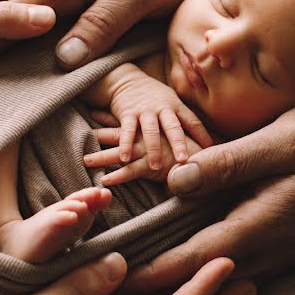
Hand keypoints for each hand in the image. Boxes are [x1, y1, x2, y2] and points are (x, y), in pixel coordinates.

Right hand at [10, 0, 209, 68]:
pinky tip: (44, 71)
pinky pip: (57, 24)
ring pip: (36, 26)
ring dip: (22, 53)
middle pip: (20, 24)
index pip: (17, 17)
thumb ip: (104, 21)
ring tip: (4, 91)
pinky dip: (47, 44)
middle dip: (0, 55)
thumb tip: (64, 58)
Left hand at [85, 126, 204, 185]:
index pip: (129, 122)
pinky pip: (132, 172)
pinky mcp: (154, 166)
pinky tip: (104, 180)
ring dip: (103, 157)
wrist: (209, 158)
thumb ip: (167, 137)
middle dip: (101, 135)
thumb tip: (154, 135)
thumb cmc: (196, 150)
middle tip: (84, 134)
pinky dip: (118, 176)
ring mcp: (151, 151)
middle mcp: (151, 137)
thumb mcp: (180, 139)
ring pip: (122, 153)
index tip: (94, 113)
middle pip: (122, 134)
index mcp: (155, 128)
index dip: (111, 118)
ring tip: (86, 160)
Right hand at [105, 66, 211, 169]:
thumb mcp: (173, 103)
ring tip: (155, 167)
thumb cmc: (155, 97)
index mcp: (176, 106)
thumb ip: (185, 120)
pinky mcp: (127, 113)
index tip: (211, 151)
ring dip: (153, 149)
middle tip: (184, 161)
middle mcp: (162, 108)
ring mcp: (145, 111)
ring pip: (150, 131)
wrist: (127, 80)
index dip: (202, 135)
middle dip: (179, 144)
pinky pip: (127, 131)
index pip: (193, 121)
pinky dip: (125, 144)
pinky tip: (125, 158)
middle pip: (173, 127)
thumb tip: (211, 138)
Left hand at [121, 101, 294, 292]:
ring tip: (134, 284)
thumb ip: (231, 162)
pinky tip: (185, 265)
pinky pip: (237, 267)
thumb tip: (175, 180)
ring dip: (179, 281)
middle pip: (202, 278)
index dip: (151, 272)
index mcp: (263, 223)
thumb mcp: (285, 138)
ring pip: (218, 277)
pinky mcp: (285, 246)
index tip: (110, 280)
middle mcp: (270, 249)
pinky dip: (205, 270)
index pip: (194, 260)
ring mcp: (280, 253)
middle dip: (156, 287)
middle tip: (108, 292)